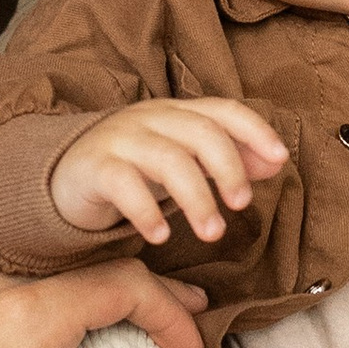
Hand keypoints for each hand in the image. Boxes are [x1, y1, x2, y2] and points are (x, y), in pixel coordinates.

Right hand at [49, 96, 288, 244]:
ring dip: (196, 198)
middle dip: (228, 169)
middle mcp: (151, 118)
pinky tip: (161, 237)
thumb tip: (276, 162)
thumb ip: (229, 160)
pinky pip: (123, 184)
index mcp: (178, 113)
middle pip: (200, 132)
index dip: (255, 131)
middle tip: (242, 207)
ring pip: (167, 158)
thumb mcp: (185, 162)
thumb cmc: (137, 169)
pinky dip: (146, 212)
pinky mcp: (94, 167)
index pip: (224, 110)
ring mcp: (120, 139)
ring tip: (212, 234)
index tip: (280, 160)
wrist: (68, 176)